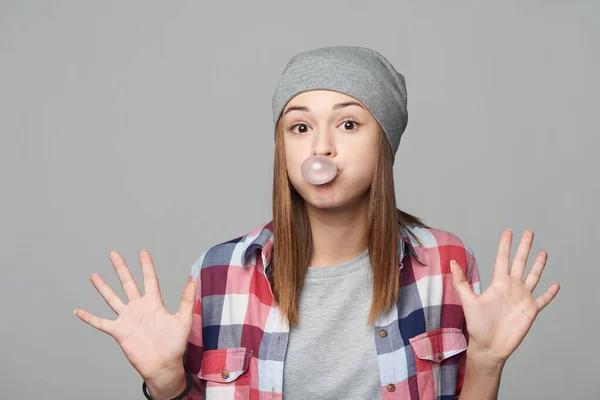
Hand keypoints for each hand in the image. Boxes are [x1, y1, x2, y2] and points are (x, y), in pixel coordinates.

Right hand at [74, 249, 195, 387]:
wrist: (163, 366)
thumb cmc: (175, 344)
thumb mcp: (183, 320)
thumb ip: (187, 300)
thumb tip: (193, 280)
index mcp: (154, 303)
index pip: (149, 279)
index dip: (146, 265)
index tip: (142, 252)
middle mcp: (139, 307)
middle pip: (128, 283)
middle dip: (121, 268)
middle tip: (113, 254)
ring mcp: (127, 319)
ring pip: (112, 298)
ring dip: (103, 287)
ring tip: (94, 275)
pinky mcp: (119, 331)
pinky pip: (101, 322)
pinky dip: (89, 317)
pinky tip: (78, 310)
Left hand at [451, 229, 559, 366]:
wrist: (488, 346)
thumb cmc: (476, 325)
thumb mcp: (468, 301)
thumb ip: (461, 281)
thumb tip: (453, 262)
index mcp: (498, 283)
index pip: (502, 259)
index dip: (505, 245)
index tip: (508, 231)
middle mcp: (511, 287)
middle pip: (520, 262)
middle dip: (524, 247)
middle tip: (529, 232)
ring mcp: (522, 298)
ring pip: (533, 277)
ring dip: (538, 265)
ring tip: (543, 252)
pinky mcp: (530, 310)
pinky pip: (542, 299)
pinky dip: (550, 292)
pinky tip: (556, 284)